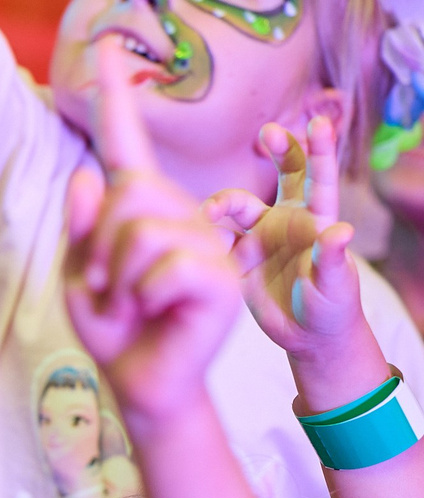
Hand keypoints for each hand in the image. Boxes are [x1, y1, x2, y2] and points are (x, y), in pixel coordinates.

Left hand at [64, 39, 239, 427]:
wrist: (141, 381)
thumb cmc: (112, 326)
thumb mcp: (78, 276)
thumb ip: (80, 229)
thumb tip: (86, 176)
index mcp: (141, 207)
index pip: (125, 143)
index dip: (117, 96)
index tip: (107, 48)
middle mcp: (181, 213)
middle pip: (126, 195)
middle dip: (99, 246)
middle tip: (106, 286)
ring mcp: (208, 241)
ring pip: (140, 233)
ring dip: (117, 277)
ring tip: (129, 302)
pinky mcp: (221, 276)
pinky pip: (165, 267)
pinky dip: (143, 296)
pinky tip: (154, 311)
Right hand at [203, 118, 389, 410]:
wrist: (305, 337)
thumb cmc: (330, 310)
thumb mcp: (335, 288)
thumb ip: (333, 260)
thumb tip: (340, 231)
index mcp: (316, 222)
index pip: (320, 180)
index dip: (320, 151)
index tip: (317, 124)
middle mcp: (288, 221)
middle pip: (283, 176)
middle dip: (277, 151)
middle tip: (266, 133)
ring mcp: (261, 238)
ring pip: (238, 207)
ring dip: (222, 204)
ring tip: (206, 215)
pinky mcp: (237, 259)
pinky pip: (215, 240)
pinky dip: (203, 237)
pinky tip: (192, 242)